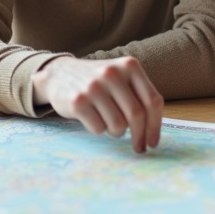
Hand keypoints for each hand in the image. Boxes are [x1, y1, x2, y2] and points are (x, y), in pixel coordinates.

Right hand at [32, 56, 162, 152]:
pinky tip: (93, 118)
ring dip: (116, 131)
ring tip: (108, 122)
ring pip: (118, 125)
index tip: (153, 142)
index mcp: (129, 66)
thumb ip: (139, 97)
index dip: (155, 126)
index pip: (152, 101)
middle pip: (137, 115)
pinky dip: (98, 129)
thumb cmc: (98, 83)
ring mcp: (94, 86)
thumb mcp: (121, 78)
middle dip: (140, 137)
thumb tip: (152, 133)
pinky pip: (99, 129)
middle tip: (139, 148)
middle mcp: (112, 73)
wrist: (59, 74)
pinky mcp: (78, 101)